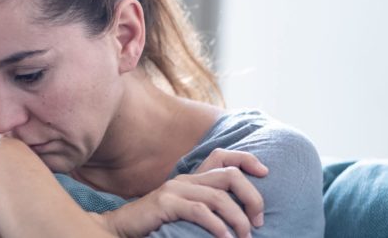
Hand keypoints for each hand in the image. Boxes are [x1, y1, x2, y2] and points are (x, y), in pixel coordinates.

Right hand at [101, 149, 267, 237]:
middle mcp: (185, 179)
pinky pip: (199, 211)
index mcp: (191, 178)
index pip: (223, 156)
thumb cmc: (156, 224)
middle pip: (229, 175)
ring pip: (218, 197)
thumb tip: (239, 216)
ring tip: (245, 236)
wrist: (121, 227)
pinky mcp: (166, 204)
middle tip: (258, 220)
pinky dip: (217, 226)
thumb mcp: (184, 211)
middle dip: (251, 196)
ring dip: (237, 219)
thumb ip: (205, 207)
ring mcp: (174, 190)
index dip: (247, 159)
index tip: (267, 173)